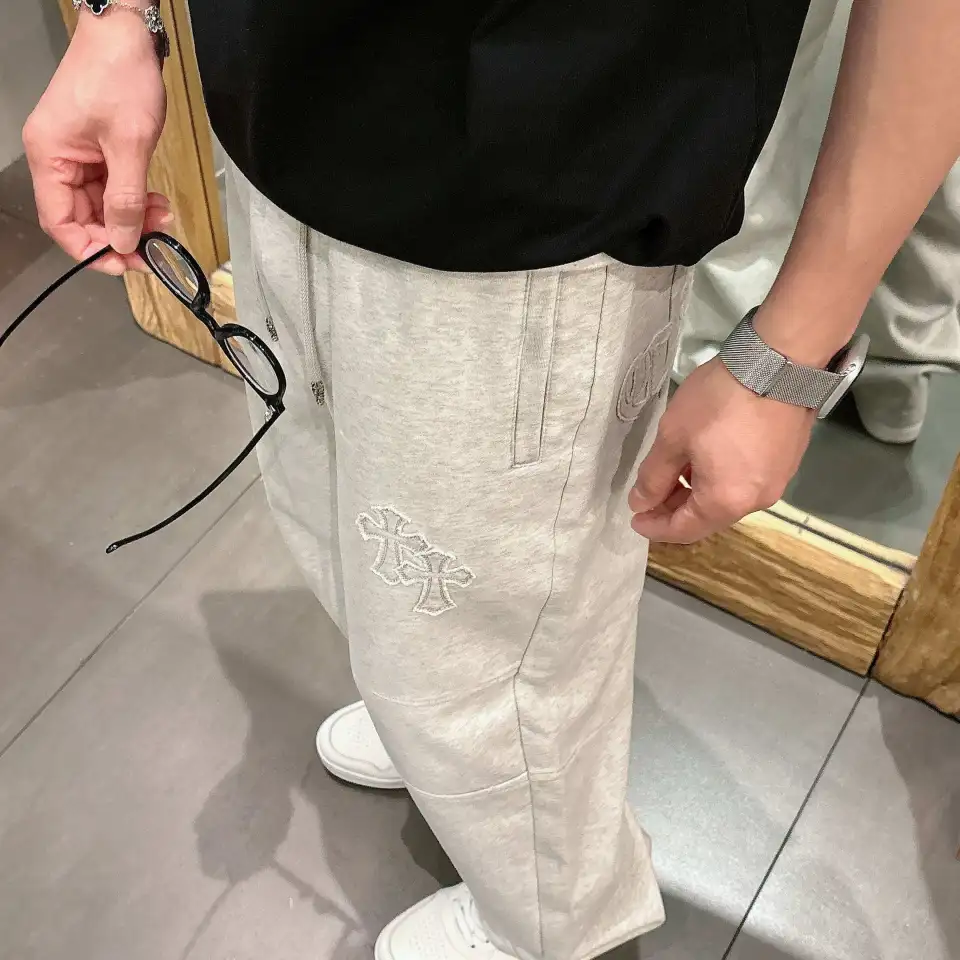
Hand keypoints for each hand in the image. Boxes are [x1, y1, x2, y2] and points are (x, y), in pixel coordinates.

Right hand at [23, 10, 169, 274]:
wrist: (126, 33)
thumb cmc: (121, 79)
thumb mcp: (130, 145)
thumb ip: (126, 199)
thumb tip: (123, 241)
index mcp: (49, 157)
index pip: (60, 223)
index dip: (92, 249)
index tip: (126, 264)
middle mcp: (55, 158)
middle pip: (82, 217)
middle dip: (119, 234)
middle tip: (155, 247)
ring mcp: (75, 153)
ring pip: (101, 205)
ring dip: (132, 217)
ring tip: (163, 218)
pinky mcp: (96, 148)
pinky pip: (111, 187)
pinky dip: (134, 199)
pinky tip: (157, 203)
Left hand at [629, 358, 814, 542]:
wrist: (780, 362)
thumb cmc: (719, 402)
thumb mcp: (673, 437)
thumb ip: (653, 476)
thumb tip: (641, 503)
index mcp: (726, 502)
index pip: (684, 530)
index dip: (656, 527)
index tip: (635, 518)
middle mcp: (756, 501)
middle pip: (708, 518)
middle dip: (675, 508)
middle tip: (649, 494)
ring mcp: (777, 481)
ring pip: (727, 499)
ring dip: (697, 492)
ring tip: (674, 471)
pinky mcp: (787, 461)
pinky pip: (745, 482)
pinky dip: (720, 479)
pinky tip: (705, 458)